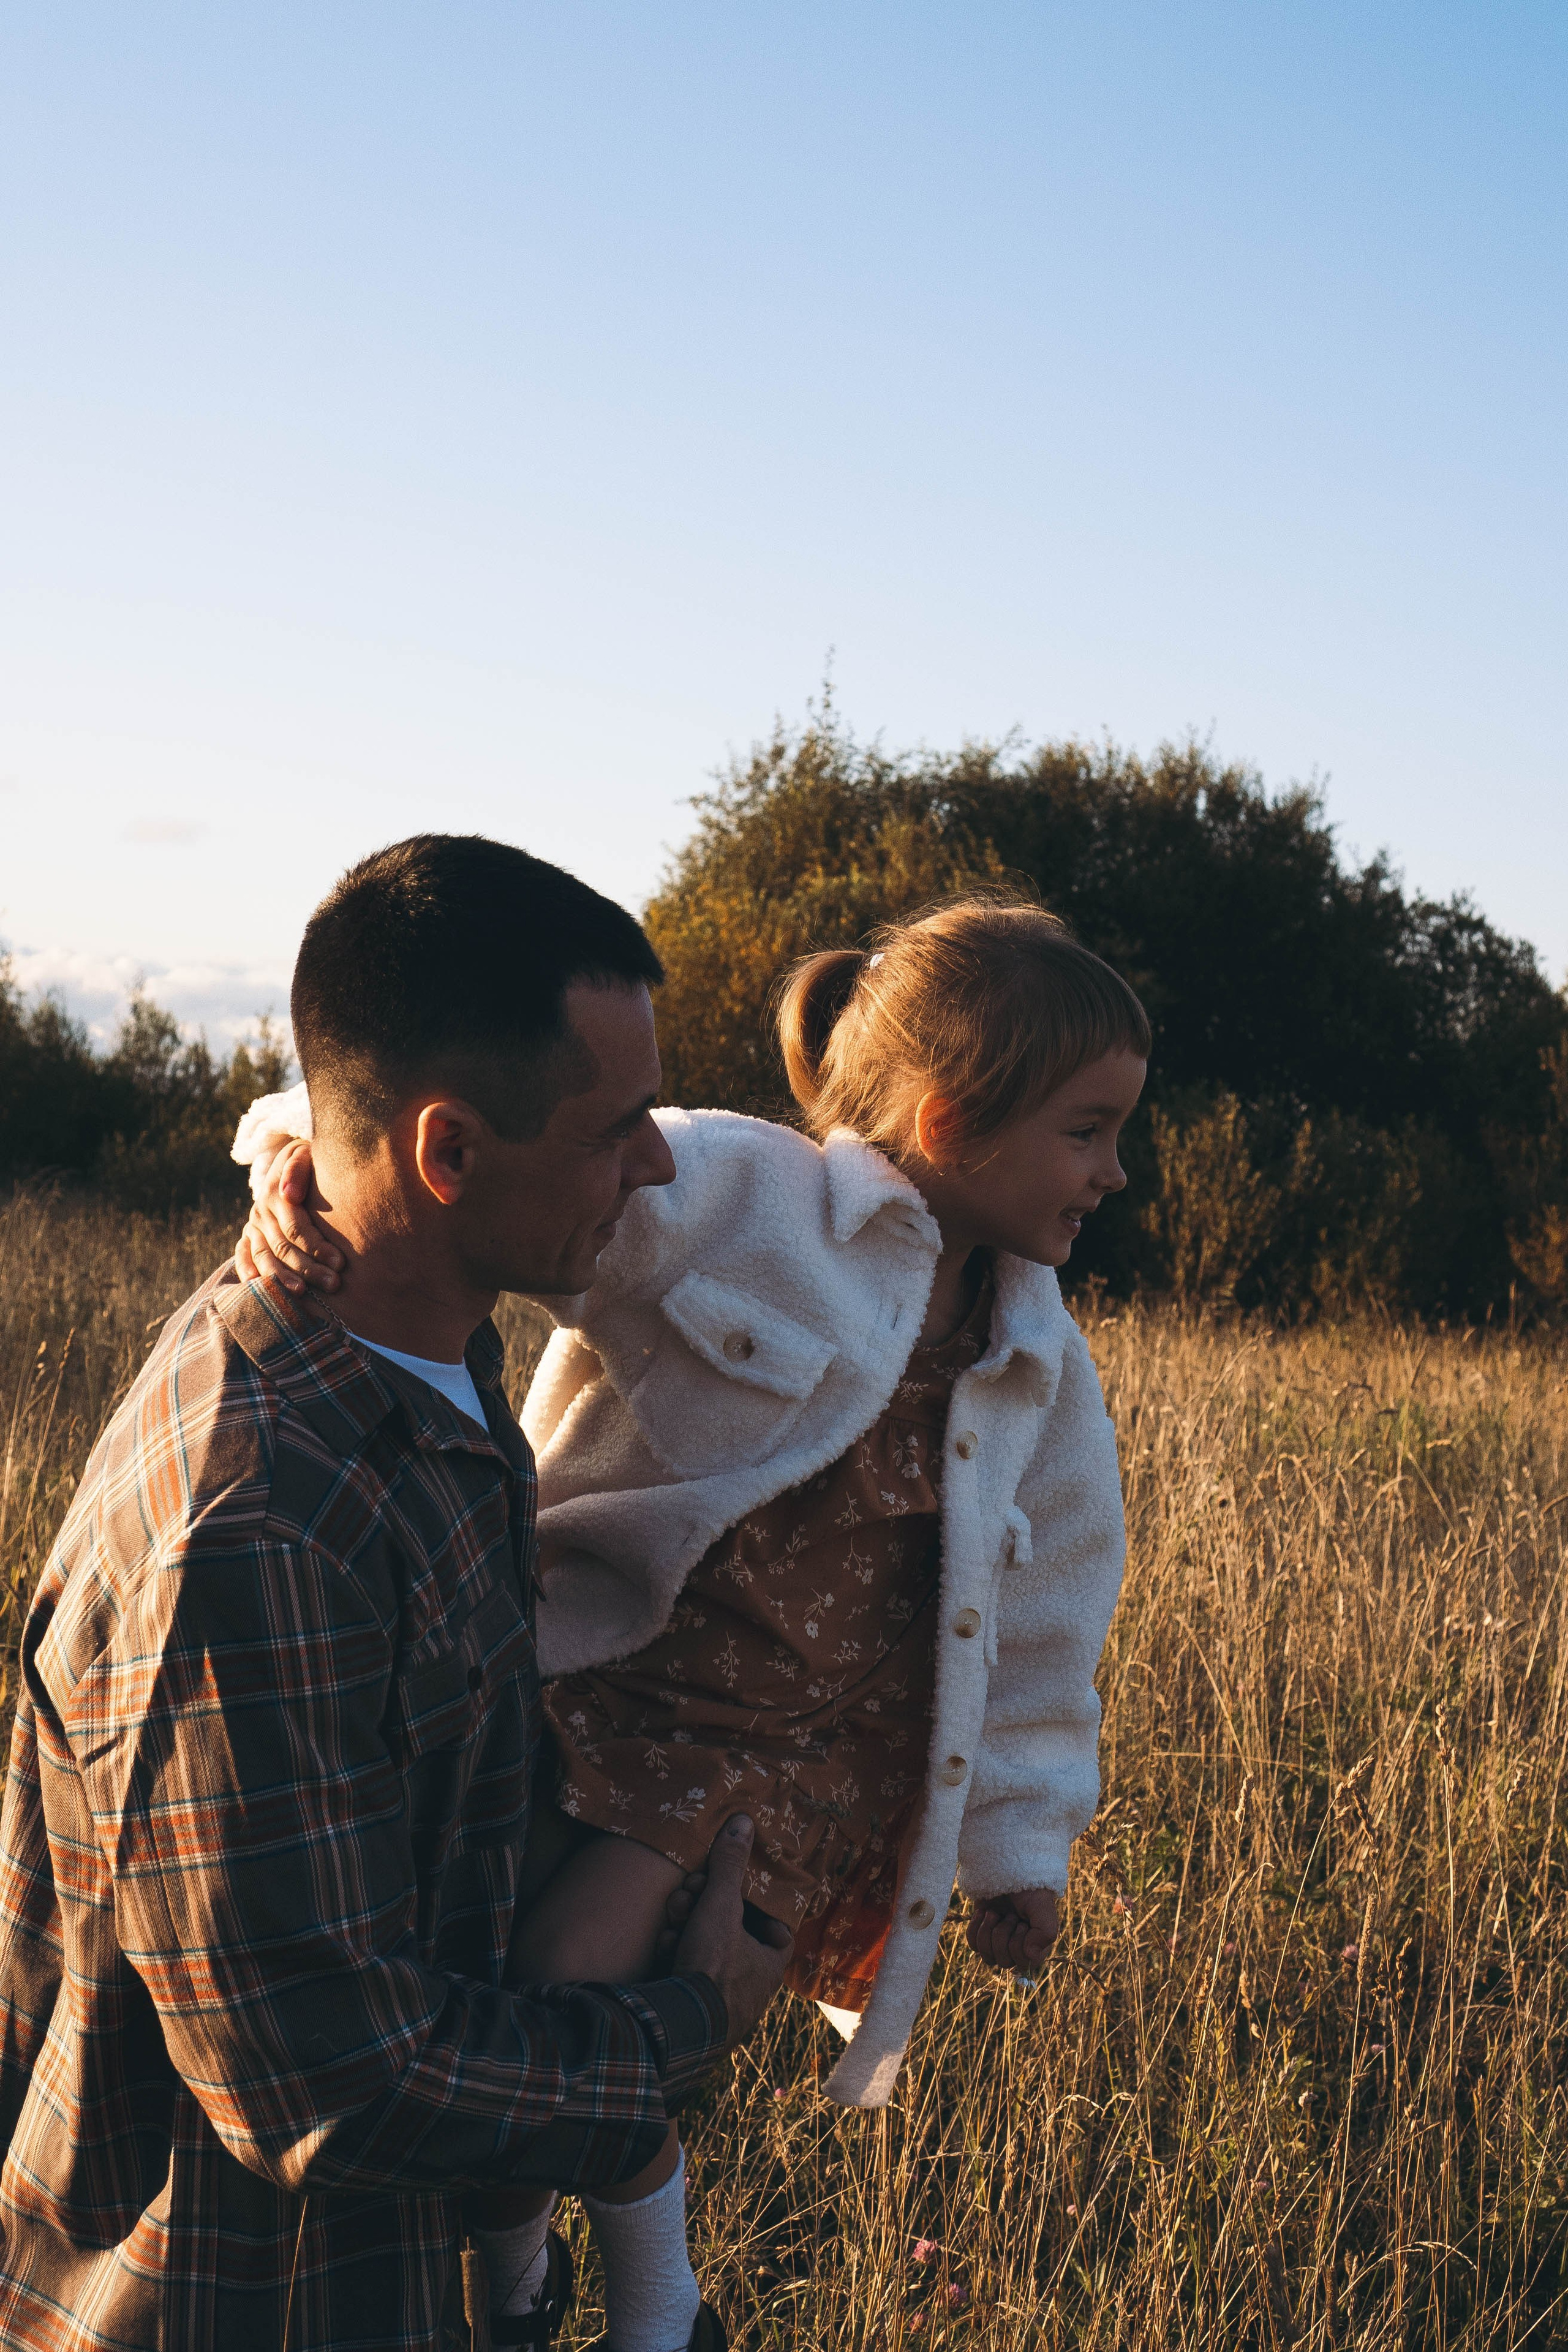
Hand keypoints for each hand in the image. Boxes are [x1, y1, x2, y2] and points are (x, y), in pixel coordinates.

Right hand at [234, 1138, 343, 1296]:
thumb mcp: (307, 1155)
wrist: (293, 1158)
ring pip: (265, 1256)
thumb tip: (289, 1194)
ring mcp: (253, 1225)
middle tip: (333, 1284)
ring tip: (302, 1295)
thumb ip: (298, 1170)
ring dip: (283, 1278)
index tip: (340, 1262)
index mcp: (276, 1193)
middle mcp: (261, 1211)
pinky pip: (244, 1255)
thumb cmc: (311, 1159)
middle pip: (283, 1247)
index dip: (317, 1246)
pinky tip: (258, 1289)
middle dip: (309, 1268)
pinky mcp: (249, 1234)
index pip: (296, 1227)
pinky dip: (248, 1271)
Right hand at [666, 1816, 790, 2050]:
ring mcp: (720, 2005)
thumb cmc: (712, 1966)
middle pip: (731, 1935)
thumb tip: (744, 1821)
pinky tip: (664, 1945)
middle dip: (706, 1909)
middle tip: (690, 1893)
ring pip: (705, 1951)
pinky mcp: (691, 2014)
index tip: (735, 1892)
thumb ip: (730, 1865)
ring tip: (675, 1916)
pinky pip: (686, 1974)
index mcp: (768, 1966)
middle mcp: (749, 1988)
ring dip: (687, 1927)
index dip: (757, 1908)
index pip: (777, 1932)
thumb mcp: (720, 1906)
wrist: (676, 2029)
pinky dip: (674, 1954)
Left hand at [966, 1886, 1059, 1973]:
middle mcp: (1017, 1949)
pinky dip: (976, 1928)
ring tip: (994, 1913)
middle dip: (1003, 1935)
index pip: (1022, 1965)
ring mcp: (998, 1941)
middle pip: (1003, 1962)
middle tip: (1009, 1915)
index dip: (1018, 1945)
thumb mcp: (1043, 1909)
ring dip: (988, 1932)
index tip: (1022, 1923)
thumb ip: (1045, 1934)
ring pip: (986, 1956)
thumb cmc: (1031, 1890)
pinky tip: (984, 1912)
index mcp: (1035, 1947)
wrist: (1010, 1870)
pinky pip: (973, 1945)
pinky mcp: (982, 1932)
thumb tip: (1031, 1956)